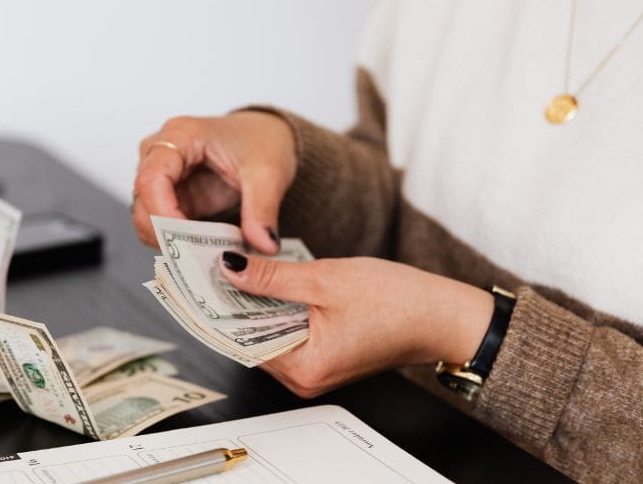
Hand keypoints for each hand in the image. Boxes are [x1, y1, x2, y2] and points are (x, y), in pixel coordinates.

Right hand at [132, 111, 295, 253]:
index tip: (185, 241)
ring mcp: (162, 176)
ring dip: (172, 242)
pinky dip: (179, 243)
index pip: (152, 178)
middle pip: (143, 202)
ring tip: (206, 256)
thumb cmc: (261, 141)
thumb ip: (263, 210)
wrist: (267, 137)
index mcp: (181, 135)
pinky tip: (204, 251)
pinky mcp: (171, 197)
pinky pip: (162, 226)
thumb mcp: (269, 174)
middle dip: (166, 235)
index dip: (162, 213)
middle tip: (199, 258)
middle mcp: (161, 153)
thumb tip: (264, 244)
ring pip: (147, 218)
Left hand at [218, 251, 494, 397]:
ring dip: (257, 303)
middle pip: (251, 338)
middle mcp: (305, 378)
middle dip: (235, 301)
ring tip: (243, 267)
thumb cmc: (398, 302)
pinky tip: (273, 282)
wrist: (443, 314)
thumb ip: (271, 277)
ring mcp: (315, 370)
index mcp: (304, 368)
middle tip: (216, 264)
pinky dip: (279, 308)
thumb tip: (230, 269)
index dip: (218, 306)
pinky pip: (289, 333)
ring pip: (269, 333)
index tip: (199, 279)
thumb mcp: (325, 279)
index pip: (240, 339)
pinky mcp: (325, 356)